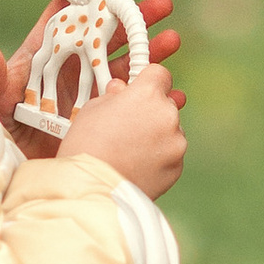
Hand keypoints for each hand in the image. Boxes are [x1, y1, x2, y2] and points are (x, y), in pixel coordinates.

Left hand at [0, 0, 179, 154]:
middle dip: (134, 17)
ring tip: (172, 41)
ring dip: (151, 53)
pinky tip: (173, 92)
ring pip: (127, 66)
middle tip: (161, 4)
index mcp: (47, 53)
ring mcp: (91, 93)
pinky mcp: (105, 119)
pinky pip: (135, 104)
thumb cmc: (2, 129)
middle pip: (108, 34)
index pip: (66, 12)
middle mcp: (73, 67)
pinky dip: (155, 97)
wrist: (19, 170)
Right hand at [65, 60, 186, 198]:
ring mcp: (176, 143)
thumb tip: (122, 90)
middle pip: (165, 103)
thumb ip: (113, 96)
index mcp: (147, 94)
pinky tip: (136, 165)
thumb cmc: (86, 147)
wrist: (92, 190)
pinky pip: (170, 154)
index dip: (147, 80)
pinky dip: (158, 157)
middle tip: (127, 124)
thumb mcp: (91, 109)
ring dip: (156, 134)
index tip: (140, 87)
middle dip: (150, 110)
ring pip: (170, 130)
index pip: (160, 74)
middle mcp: (168, 115)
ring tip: (129, 150)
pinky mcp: (177, 167)